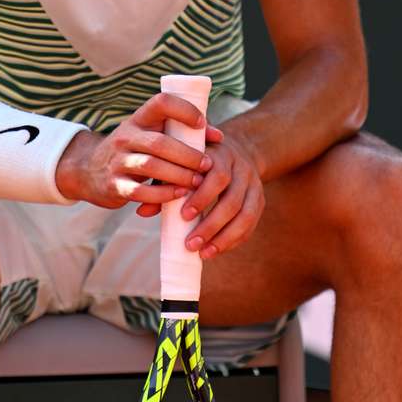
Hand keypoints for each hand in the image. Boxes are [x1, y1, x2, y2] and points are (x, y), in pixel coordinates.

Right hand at [54, 92, 222, 209]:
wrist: (88, 170)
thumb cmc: (133, 151)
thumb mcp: (149, 135)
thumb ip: (181, 134)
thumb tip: (218, 137)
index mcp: (138, 119)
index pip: (160, 103)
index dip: (184, 110)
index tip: (201, 123)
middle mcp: (126, 136)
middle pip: (160, 142)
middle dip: (188, 155)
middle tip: (207, 165)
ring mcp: (117, 161)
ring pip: (151, 166)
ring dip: (179, 175)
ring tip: (197, 182)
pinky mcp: (114, 185)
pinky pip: (140, 191)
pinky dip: (163, 194)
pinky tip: (179, 195)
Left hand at [175, 133, 264, 258]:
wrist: (238, 149)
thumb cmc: (198, 161)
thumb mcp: (182, 164)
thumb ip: (164, 183)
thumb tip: (142, 211)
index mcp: (222, 155)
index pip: (217, 176)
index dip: (202, 197)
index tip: (184, 216)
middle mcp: (242, 169)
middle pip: (232, 200)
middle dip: (211, 224)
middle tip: (190, 244)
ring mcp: (254, 185)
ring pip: (246, 215)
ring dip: (224, 237)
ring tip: (204, 253)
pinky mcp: (260, 200)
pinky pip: (251, 224)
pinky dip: (235, 240)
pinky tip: (217, 250)